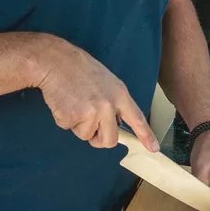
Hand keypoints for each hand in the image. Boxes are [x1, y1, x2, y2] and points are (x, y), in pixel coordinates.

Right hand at [35, 42, 154, 150]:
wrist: (55, 62)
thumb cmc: (79, 69)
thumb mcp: (106, 81)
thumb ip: (113, 102)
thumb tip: (113, 123)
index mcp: (119, 94)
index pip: (137, 118)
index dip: (146, 135)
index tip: (153, 149)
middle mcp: (108, 106)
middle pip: (110, 140)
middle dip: (99, 139)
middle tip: (89, 125)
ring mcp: (90, 113)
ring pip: (86, 135)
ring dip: (78, 125)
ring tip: (74, 103)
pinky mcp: (71, 118)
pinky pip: (69, 129)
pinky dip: (64, 119)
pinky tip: (64, 102)